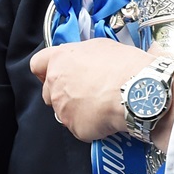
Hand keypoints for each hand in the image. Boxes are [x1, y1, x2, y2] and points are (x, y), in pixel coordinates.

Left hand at [30, 39, 156, 142]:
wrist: (136, 91)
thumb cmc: (124, 66)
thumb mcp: (102, 46)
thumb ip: (84, 55)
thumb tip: (88, 61)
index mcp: (61, 59)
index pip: (38, 64)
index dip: (45, 70)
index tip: (54, 73)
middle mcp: (56, 83)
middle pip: (49, 91)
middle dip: (62, 93)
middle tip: (84, 91)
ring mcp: (63, 107)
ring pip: (63, 111)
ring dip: (76, 109)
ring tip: (99, 104)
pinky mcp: (74, 127)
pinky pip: (78, 127)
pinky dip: (90, 124)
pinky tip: (105, 116)